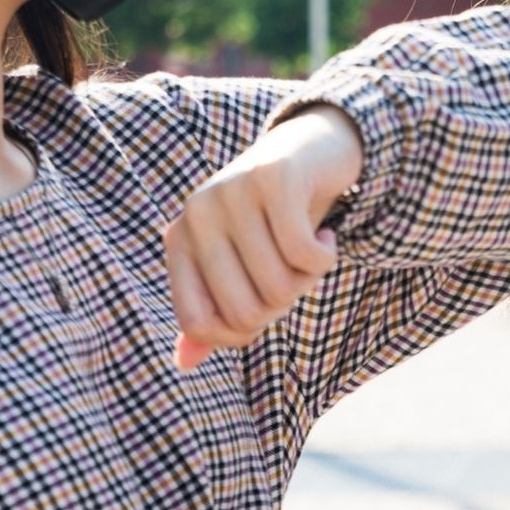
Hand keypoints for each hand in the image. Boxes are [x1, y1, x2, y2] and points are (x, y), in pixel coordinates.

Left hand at [164, 105, 362, 369]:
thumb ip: (213, 309)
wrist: (315, 146)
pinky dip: (325, 258)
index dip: (240, 332)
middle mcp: (197, 212)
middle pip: (244, 311)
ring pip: (279, 285)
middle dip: (282, 306)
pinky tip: (329, 237)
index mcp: (180, 239)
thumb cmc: (274, 218)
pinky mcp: (274, 178)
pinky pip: (304, 254)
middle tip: (295, 276)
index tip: (265, 307)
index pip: (198, 322)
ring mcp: (233, 191)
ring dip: (309, 280)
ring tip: (312, 251)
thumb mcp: (241, 263)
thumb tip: (183, 363)